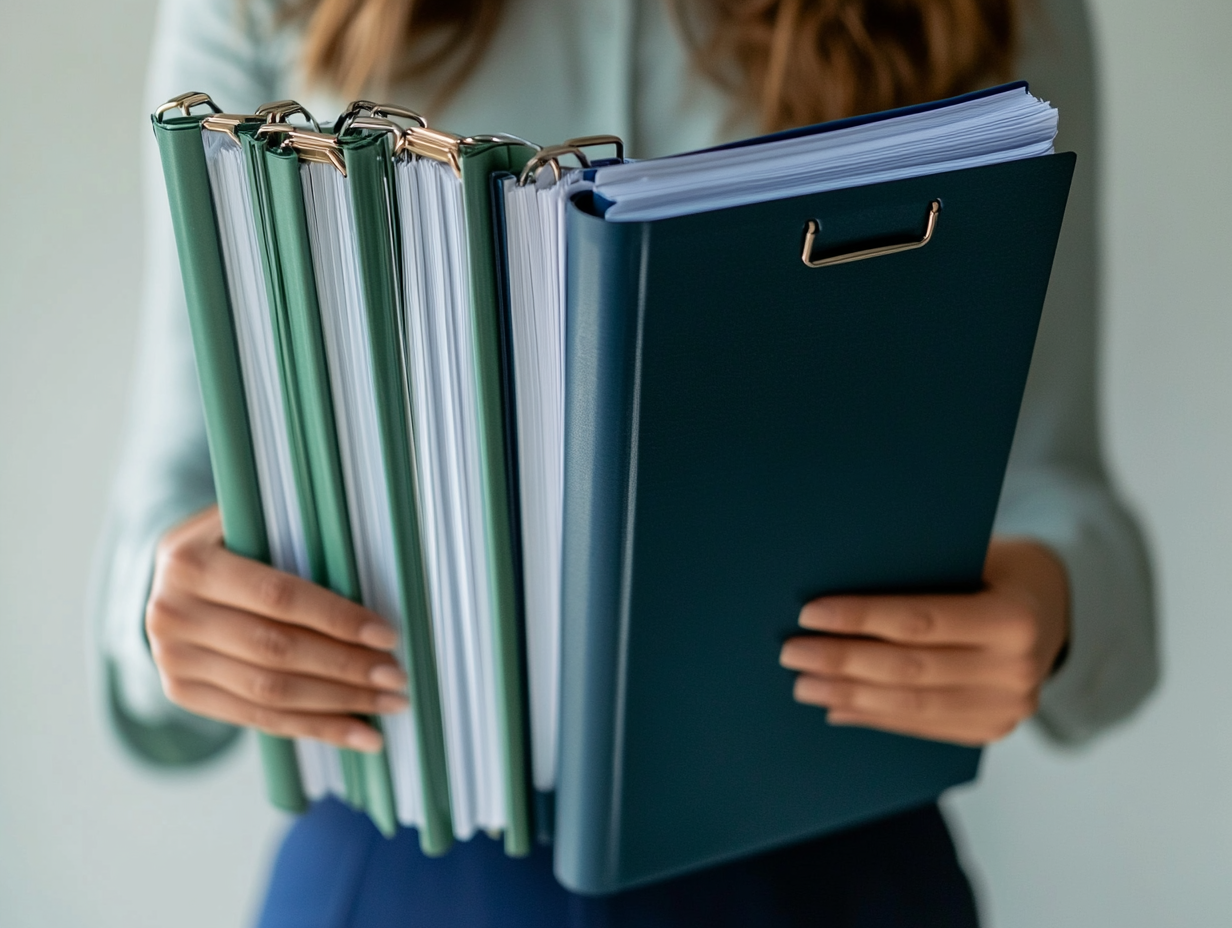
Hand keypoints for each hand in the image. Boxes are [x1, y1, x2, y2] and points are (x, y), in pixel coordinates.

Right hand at [145, 506, 407, 751]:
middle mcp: (172, 613)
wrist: (168, 579)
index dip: (335, 618)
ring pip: (270, 693)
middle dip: (346, 667)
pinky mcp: (183, 693)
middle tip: (397, 676)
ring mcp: (173, 660)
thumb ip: (293, 539)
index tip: (387, 634)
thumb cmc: (232, 543)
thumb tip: (371, 569)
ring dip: (339, 704)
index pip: (277, 596)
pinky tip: (359, 733)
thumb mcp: (249, 523)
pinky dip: (315, 727)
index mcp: (189, 562)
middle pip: (276, 651)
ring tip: (389, 704)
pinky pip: (259, 718)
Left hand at [779, 538, 1068, 745]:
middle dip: (842, 661)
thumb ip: (921, 571)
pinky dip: (874, 716)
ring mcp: (1007, 709)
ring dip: (849, 696)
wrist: (1058, 608)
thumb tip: (840, 585)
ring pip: (910, 705)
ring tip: (805, 683)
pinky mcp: (992, 729)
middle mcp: (1017, 671)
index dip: (859, 619)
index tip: (810, 614)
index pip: (919, 621)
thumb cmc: (1001, 568)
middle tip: (792, 652)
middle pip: (909, 669)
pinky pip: (922, 725)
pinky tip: (837, 707)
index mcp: (1014, 620)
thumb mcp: (976, 553)